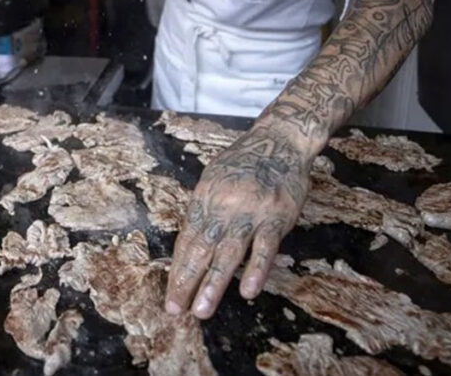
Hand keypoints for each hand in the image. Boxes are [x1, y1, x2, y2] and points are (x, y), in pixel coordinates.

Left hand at [164, 123, 309, 318]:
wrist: (279, 140)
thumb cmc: (244, 162)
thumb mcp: (214, 179)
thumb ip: (204, 209)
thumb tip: (189, 241)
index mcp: (204, 198)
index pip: (187, 240)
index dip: (178, 268)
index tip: (171, 294)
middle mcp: (222, 206)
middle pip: (201, 249)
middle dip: (186, 282)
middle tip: (175, 309)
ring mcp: (249, 212)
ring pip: (228, 253)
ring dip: (214, 284)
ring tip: (202, 310)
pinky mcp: (276, 217)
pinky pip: (264, 247)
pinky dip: (256, 270)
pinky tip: (247, 291)